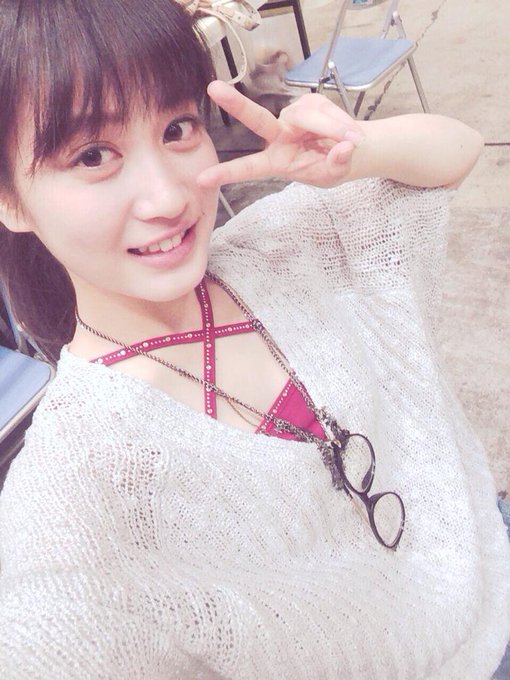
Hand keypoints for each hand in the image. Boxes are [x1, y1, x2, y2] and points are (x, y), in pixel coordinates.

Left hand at [197, 80, 363, 188]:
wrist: (349, 149)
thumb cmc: (331, 167)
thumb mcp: (333, 175)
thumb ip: (336, 164)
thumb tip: (344, 147)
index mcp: (276, 162)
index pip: (249, 168)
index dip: (227, 173)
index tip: (203, 179)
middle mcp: (278, 135)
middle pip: (256, 118)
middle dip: (236, 104)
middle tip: (214, 88)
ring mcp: (292, 116)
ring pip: (308, 116)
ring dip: (332, 127)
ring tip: (351, 140)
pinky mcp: (309, 101)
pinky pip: (325, 108)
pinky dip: (340, 121)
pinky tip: (348, 131)